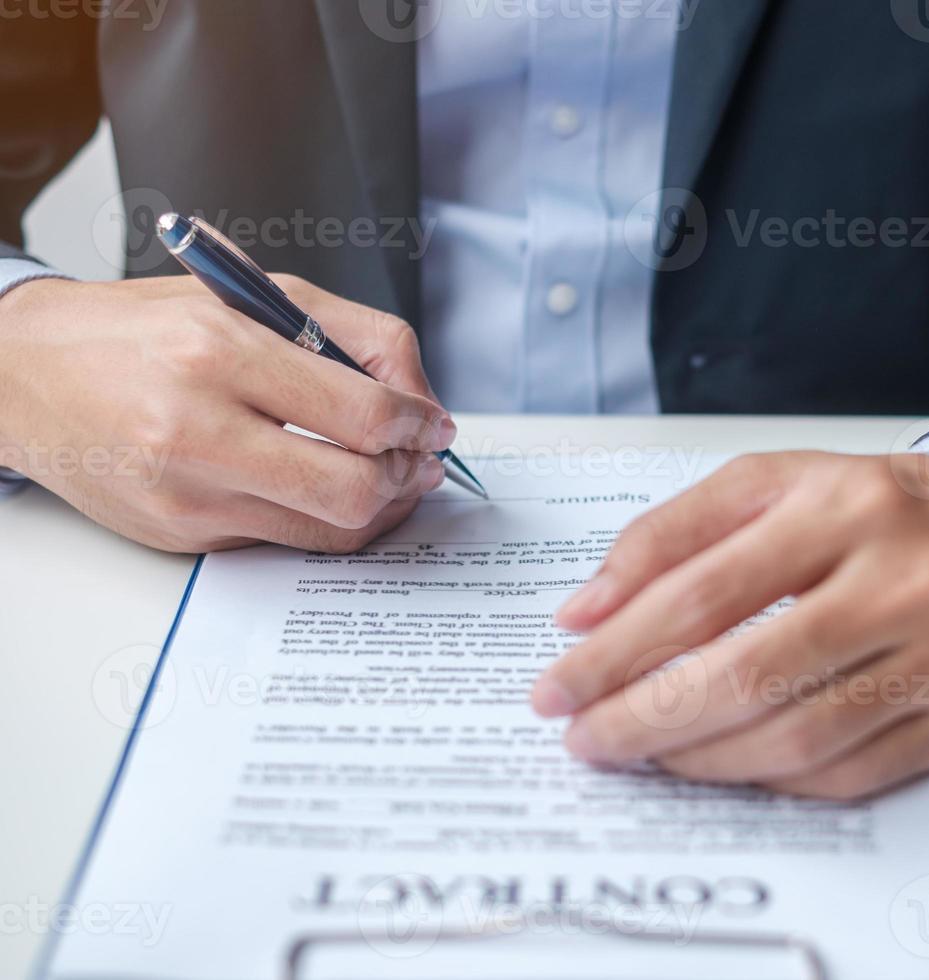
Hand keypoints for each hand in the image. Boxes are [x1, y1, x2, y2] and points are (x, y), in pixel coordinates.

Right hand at [0, 275, 453, 552]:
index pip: (363, 413)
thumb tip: (420, 401)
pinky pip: (285, 541)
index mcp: (220, 351)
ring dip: (380, 506)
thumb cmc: (142, 328)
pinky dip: (325, 518)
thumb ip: (351, 336)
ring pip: (328, 529)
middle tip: (420, 460)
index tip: (435, 426)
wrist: (27, 375)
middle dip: (408, 478)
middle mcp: (198, 429)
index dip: (420, 426)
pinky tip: (329, 488)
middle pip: (355, 489)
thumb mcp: (250, 296)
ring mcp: (188, 495)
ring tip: (387, 475)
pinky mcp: (182, 537)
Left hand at [532, 452, 928, 799]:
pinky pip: (845, 773)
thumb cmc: (873, 505)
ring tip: (636, 750)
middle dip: (639, 717)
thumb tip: (584, 611)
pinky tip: (715, 763)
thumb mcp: (772, 485)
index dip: (615, 648)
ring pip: (791, 737)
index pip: (700, 591)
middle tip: (581, 735)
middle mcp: (896, 582)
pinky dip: (764, 777)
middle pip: (740, 674)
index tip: (560, 681)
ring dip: (694, 757)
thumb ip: (671, 535)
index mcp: (838, 507)